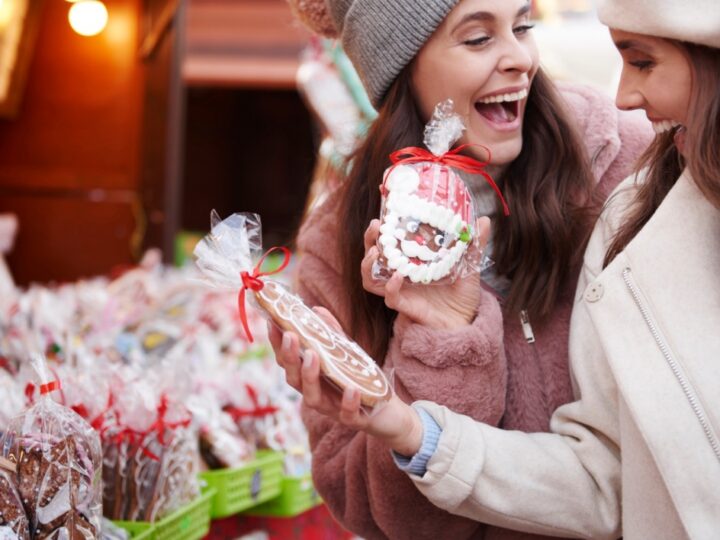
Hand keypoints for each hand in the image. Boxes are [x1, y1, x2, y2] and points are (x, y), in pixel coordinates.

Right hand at [267, 307, 423, 455]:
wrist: (387, 412)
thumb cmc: (359, 380)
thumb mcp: (346, 353)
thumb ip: (331, 333)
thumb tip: (316, 309)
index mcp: (310, 378)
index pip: (287, 362)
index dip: (277, 344)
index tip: (273, 323)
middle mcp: (316, 394)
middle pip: (293, 379)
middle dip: (290, 358)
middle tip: (290, 336)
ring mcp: (332, 408)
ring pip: (313, 398)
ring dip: (310, 376)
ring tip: (313, 355)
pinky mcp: (353, 419)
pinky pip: (347, 414)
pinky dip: (347, 402)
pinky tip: (351, 389)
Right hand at [361, 217, 491, 329]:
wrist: (466, 321)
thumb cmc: (463, 295)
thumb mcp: (469, 265)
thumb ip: (473, 245)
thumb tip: (484, 220)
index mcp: (412, 261)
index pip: (389, 242)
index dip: (382, 229)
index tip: (385, 213)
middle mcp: (401, 274)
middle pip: (373, 256)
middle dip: (370, 240)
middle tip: (376, 226)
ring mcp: (401, 290)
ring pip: (370, 279)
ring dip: (368, 264)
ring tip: (375, 251)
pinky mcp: (405, 306)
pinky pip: (389, 297)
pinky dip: (390, 286)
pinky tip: (398, 277)